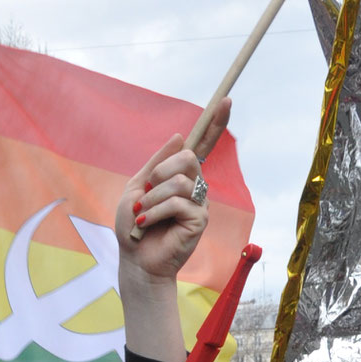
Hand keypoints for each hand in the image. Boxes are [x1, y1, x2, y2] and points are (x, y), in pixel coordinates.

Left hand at [115, 99, 230, 284]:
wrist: (135, 260)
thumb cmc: (134, 227)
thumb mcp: (136, 188)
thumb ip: (156, 164)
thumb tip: (180, 136)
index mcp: (180, 176)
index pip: (202, 145)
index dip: (215, 124)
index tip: (226, 101)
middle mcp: (194, 186)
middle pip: (188, 158)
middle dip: (160, 173)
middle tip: (145, 193)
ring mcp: (199, 203)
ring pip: (180, 182)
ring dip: (153, 198)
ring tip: (143, 215)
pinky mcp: (199, 220)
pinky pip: (178, 203)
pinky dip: (155, 212)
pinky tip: (146, 224)